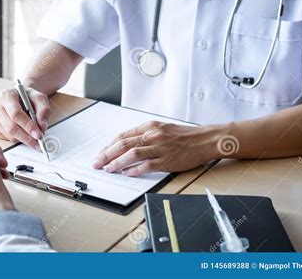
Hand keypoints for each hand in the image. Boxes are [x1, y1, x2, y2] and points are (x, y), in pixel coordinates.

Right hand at [0, 86, 50, 146]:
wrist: (19, 97)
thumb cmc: (28, 97)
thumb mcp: (40, 98)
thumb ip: (44, 110)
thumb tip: (42, 127)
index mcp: (7, 96)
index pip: (16, 114)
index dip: (28, 126)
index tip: (38, 134)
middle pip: (11, 127)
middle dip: (27, 137)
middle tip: (39, 142)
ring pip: (10, 135)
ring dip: (24, 139)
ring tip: (34, 136)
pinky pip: (7, 138)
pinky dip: (18, 139)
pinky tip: (24, 133)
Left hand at [92, 121, 217, 175]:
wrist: (204, 140)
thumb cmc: (183, 136)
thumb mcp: (161, 128)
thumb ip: (144, 135)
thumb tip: (127, 144)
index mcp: (149, 126)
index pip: (122, 136)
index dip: (108, 146)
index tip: (100, 153)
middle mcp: (152, 135)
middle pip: (123, 144)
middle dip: (106, 154)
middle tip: (96, 163)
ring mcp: (159, 148)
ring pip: (131, 154)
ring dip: (116, 163)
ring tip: (107, 169)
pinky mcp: (167, 160)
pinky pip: (146, 166)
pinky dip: (134, 170)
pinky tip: (126, 174)